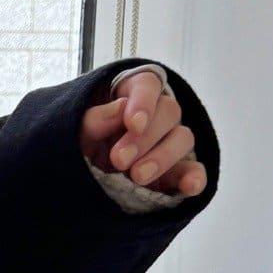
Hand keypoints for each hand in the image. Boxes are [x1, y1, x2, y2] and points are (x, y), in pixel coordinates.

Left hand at [79, 68, 208, 198]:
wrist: (85, 177)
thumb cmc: (83, 146)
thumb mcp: (77, 133)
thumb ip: (92, 120)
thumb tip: (119, 107)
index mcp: (132, 96)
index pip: (147, 86)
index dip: (144, 102)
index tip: (134, 123)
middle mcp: (158, 115)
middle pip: (169, 111)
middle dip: (144, 138)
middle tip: (119, 160)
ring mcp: (171, 143)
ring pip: (183, 138)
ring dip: (163, 157)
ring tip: (137, 177)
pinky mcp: (177, 171)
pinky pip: (195, 171)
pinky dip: (195, 178)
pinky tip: (189, 186)